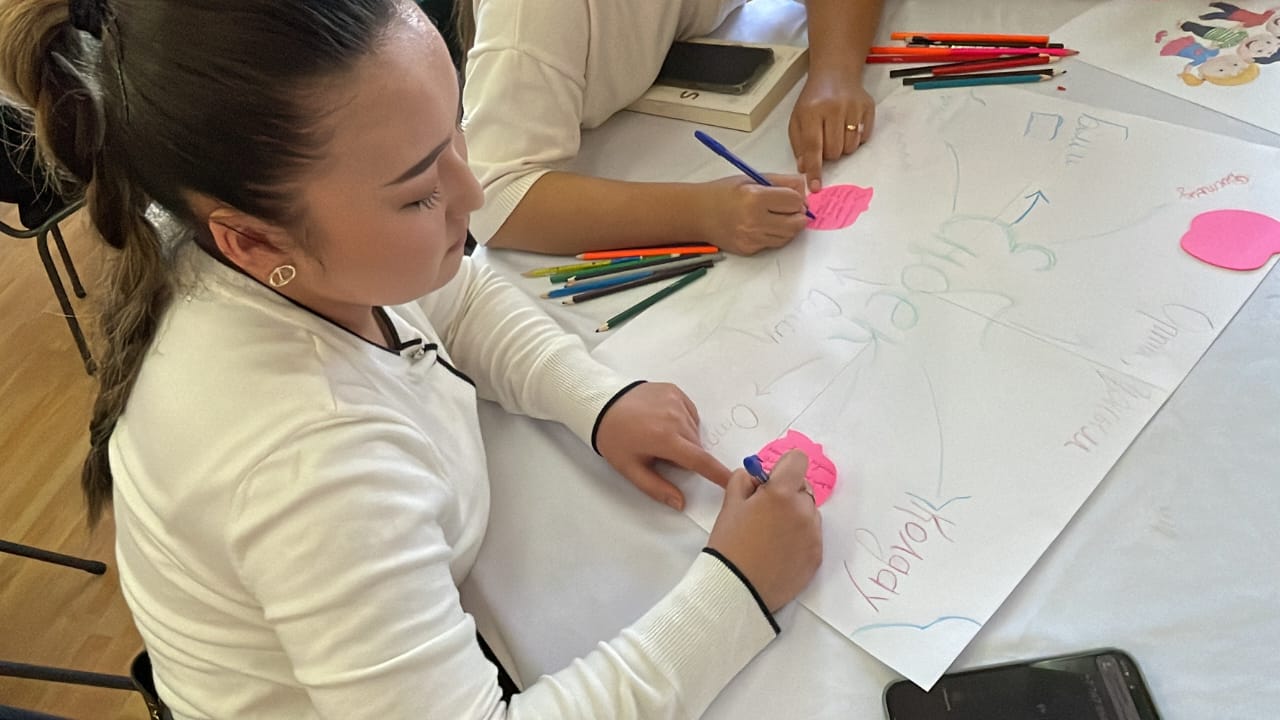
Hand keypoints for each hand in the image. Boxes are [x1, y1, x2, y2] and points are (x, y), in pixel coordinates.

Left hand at [595, 382, 730, 509]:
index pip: (700, 460)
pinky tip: (663, 421)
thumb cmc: (614, 439)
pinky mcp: (674, 390)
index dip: (718, 473)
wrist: (600, 404)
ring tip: (658, 435)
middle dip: (685, 456)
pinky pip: (689, 413)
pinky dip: (682, 422)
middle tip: (661, 454)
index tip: (733, 479)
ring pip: (693, 430)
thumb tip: (680, 504)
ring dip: (684, 439)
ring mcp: (676, 401)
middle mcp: (675, 418)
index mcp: (665, 439)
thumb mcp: (630, 469)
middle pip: (696, 446)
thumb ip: (657, 488)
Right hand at [693, 174, 809, 255]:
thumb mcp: (751, 178)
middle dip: (797, 214)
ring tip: (776, 216)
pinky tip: (764, 225)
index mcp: (755, 198)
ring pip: (788, 236)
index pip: (794, 201)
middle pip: (796, 222)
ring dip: (789, 226)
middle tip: (788, 207)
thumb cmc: (723, 193)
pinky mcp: (749, 249)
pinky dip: (775, 235)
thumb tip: (804, 187)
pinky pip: (774, 244)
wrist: (698, 214)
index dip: (796, 198)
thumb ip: (781, 181)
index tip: (790, 196)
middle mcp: (754, 221)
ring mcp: (752, 238)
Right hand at [706, 450, 822, 611]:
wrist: (737, 588)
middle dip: (787, 494)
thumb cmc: (729, 544)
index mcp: (781, 493)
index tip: (770, 482)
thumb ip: (744, 480)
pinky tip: (779, 552)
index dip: (783, 467)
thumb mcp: (729, 504)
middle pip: (803, 488)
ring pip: (809, 513)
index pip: (798, 460)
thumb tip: (758, 476)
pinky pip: (812, 536)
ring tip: (771, 537)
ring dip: (795, 517)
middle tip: (765, 514)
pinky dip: (799, 539)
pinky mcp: (817, 556)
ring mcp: (813, 535)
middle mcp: (804, 510)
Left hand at [789, 69, 875, 192]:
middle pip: (833, 151)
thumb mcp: (798, 119)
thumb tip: (805, 168)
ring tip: (837, 132)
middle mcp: (834, 108)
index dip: (814, 169)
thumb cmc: (814, 100)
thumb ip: (799, 144)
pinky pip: (864, 138)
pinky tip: (849, 125)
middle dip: (829, 154)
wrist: (835, 73)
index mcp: (812, 111)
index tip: (816, 186)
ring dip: (843, 147)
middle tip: (826, 139)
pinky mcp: (868, 108)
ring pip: (850, 148)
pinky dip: (856, 138)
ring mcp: (853, 107)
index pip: (812, 146)